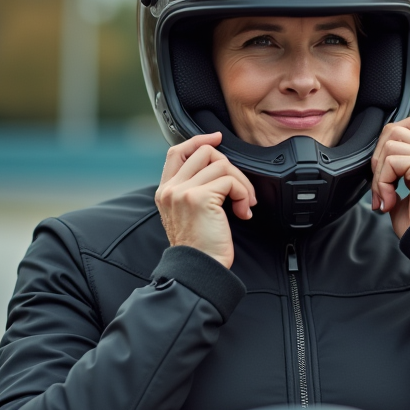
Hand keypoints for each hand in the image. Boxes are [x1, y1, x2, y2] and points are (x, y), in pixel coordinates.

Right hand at [155, 133, 255, 268]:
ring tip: (243, 204)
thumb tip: (219, 168)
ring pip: (221, 164)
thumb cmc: (201, 249)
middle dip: (230, 167)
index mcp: (165, 192)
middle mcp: (171, 189)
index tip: (217, 138)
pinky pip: (230, 181)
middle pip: (205, 152)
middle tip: (240, 191)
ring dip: (241, 184)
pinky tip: (242, 213)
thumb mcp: (189, 216)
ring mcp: (183, 191)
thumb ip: (194, 191)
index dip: (199, 140)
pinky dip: (243, 194)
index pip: (177, 152)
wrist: (199, 271)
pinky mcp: (199, 197)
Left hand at [370, 115, 409, 238]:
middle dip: (378, 157)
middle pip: (395, 129)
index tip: (382, 174)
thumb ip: (394, 173)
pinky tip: (389, 201)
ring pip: (390, 144)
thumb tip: (375, 165)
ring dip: (379, 173)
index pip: (409, 125)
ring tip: (386, 196)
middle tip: (379, 188)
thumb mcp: (403, 193)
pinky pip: (392, 161)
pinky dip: (382, 182)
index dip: (387, 142)